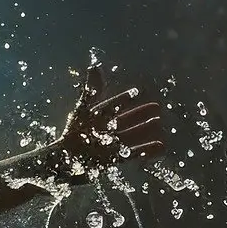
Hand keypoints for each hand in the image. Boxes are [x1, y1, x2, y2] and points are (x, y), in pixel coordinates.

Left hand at [53, 59, 162, 179]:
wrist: (65, 160)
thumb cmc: (72, 134)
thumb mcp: (83, 110)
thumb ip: (92, 91)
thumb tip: (95, 67)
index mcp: (97, 118)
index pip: (113, 106)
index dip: (125, 99)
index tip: (138, 92)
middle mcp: (105, 130)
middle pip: (126, 120)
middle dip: (140, 114)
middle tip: (156, 108)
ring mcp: (110, 145)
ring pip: (131, 136)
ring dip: (144, 131)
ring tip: (158, 124)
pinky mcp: (112, 159)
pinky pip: (132, 154)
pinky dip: (146, 151)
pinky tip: (161, 147)